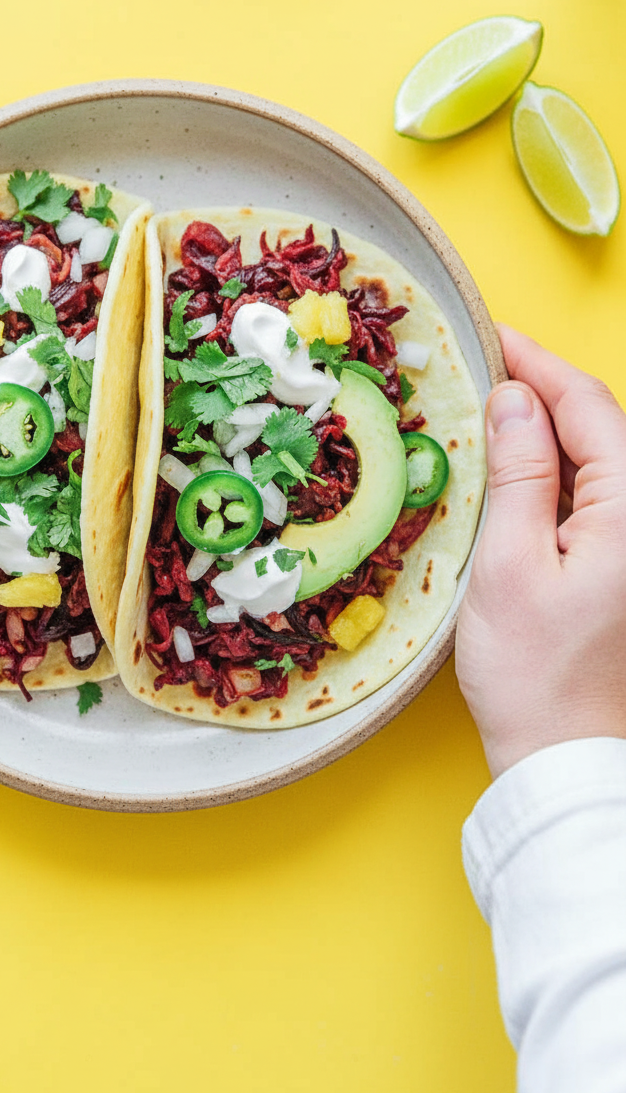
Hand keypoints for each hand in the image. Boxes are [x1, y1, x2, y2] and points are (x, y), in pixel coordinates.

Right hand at [455, 325, 625, 777]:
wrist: (564, 757)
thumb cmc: (534, 674)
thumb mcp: (510, 565)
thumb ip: (519, 474)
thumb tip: (512, 400)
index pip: (590, 408)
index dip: (538, 365)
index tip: (492, 335)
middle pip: (600, 429)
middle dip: (542, 391)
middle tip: (480, 367)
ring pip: (597, 462)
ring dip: (545, 433)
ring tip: (486, 410)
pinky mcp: (623, 568)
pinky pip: (593, 500)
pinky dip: (552, 477)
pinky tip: (512, 473)